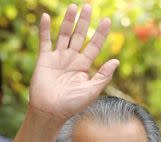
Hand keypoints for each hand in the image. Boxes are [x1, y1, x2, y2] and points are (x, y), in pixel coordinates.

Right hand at [29, 4, 119, 120]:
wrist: (51, 112)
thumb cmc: (72, 105)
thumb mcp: (92, 90)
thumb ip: (103, 75)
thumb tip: (116, 60)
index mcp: (84, 66)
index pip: (94, 45)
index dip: (100, 33)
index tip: (107, 20)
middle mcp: (71, 59)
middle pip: (79, 36)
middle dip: (84, 22)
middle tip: (89, 7)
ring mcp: (58, 58)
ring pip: (64, 35)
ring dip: (68, 21)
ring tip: (73, 7)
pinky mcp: (44, 59)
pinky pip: (45, 41)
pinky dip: (44, 29)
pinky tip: (45, 17)